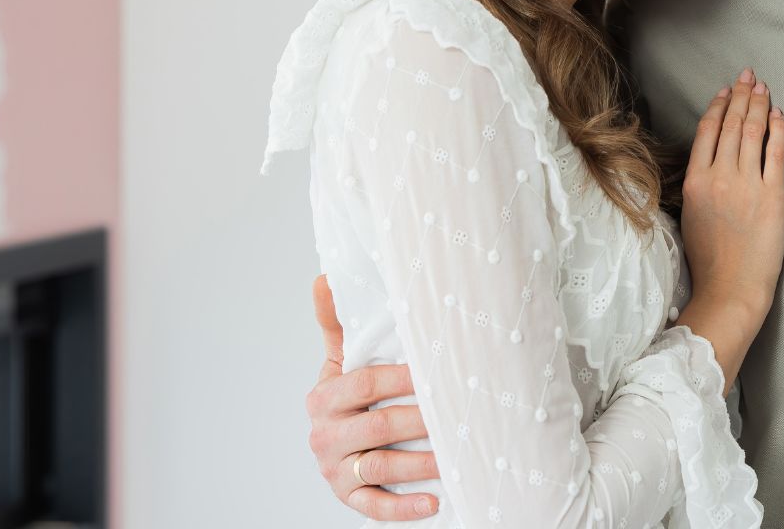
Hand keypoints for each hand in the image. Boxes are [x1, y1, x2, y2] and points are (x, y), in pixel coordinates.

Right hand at [305, 276, 439, 519]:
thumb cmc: (348, 395)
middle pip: (379, 425)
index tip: (435, 371)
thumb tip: (324, 278)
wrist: (335, 443)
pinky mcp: (347, 497)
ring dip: (421, 463)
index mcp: (324, 397)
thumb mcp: (340, 359)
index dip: (401, 378)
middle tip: (459, 413)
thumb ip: (337, 323)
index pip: (365, 383)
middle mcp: (325, 435)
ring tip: (455, 456)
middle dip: (421, 420)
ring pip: (381, 467)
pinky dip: (404, 507)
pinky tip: (434, 501)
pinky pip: (374, 507)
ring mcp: (335, 469)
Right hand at [677, 67, 783, 387]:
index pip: (707, 132)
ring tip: (763, 88)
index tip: (725, 91)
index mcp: (695, 181)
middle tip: (748, 76)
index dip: (718, 107)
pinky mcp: (773, 195)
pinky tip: (779, 116)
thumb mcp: (689, 216)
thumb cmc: (709, 261)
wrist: (731, 288)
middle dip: (741, 96)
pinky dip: (778, 130)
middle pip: (731, 125)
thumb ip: (697, 185)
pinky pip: (776, 152)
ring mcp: (747, 184)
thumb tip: (705, 163)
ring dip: (758, 106)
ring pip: (752, 132)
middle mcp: (719, 176)